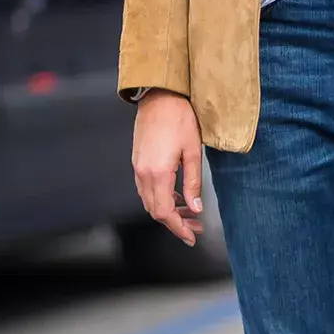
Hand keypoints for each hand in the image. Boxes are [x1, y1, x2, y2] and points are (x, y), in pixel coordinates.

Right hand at [132, 91, 204, 244]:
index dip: (178, 229)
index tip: (191, 237)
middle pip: (155, 211)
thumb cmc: (180, 118)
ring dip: (169, 212)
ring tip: (191, 214)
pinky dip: (162, 199)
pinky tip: (178, 197)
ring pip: (150, 201)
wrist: (160, 96)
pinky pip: (147, 189)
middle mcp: (143, 173)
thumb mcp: (193, 152)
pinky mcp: (138, 162)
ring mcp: (138, 168)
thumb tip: (196, 208)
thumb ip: (193, 183)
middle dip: (176, 223)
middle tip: (196, 227)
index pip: (164, 212)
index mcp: (158, 173)